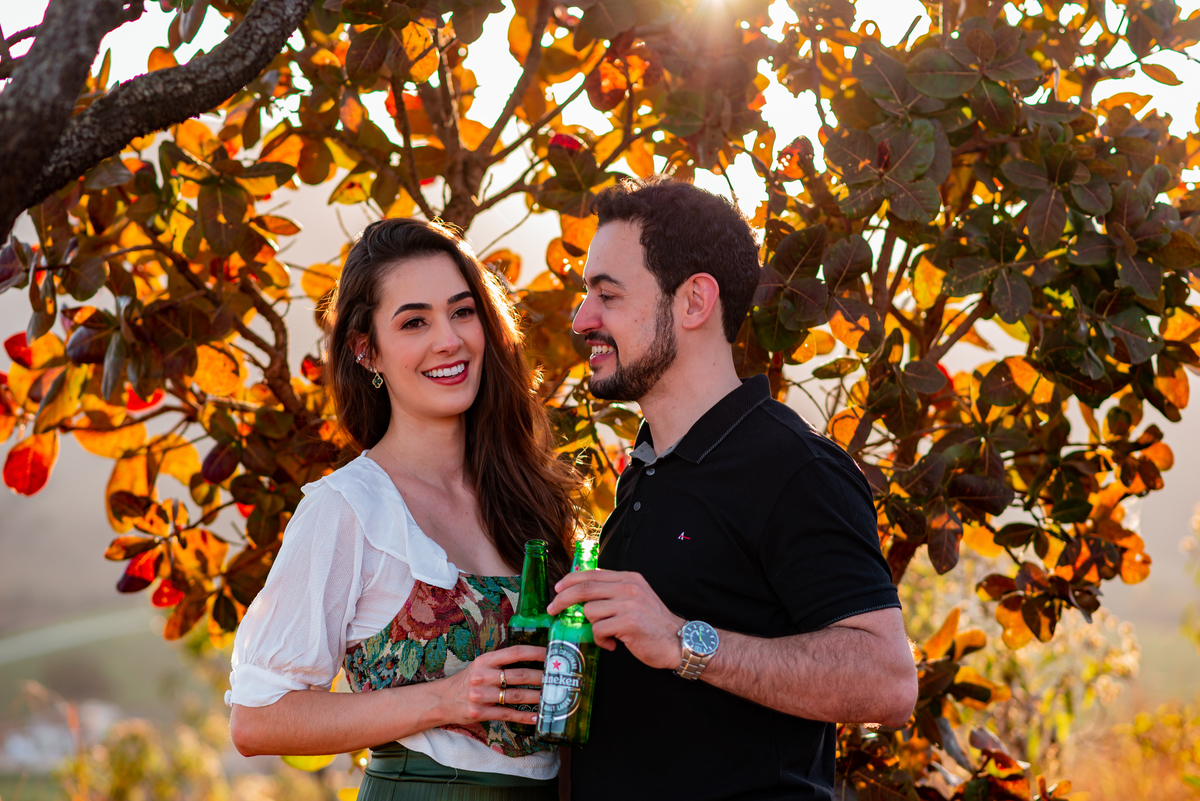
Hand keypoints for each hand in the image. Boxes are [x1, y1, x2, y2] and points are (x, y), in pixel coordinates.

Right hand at [435, 645, 544, 726]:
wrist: (442, 700)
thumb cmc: (467, 681)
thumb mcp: (480, 666)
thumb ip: (501, 663)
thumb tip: (531, 660)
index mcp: (484, 660)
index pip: (514, 653)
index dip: (534, 652)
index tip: (550, 653)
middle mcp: (482, 676)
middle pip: (518, 675)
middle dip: (541, 677)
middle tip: (557, 678)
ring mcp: (480, 696)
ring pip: (515, 696)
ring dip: (536, 697)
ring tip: (552, 697)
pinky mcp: (479, 713)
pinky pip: (507, 714)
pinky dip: (523, 716)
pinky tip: (536, 717)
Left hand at [547, 569, 683, 670]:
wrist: (678, 642)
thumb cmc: (653, 623)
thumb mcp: (636, 598)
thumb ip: (614, 592)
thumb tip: (582, 592)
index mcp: (629, 578)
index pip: (592, 573)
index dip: (570, 580)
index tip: (558, 590)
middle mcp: (629, 587)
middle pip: (585, 588)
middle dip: (563, 599)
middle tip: (553, 610)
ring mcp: (629, 604)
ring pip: (590, 611)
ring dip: (593, 627)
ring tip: (607, 635)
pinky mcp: (628, 622)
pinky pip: (599, 629)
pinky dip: (601, 639)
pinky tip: (613, 643)